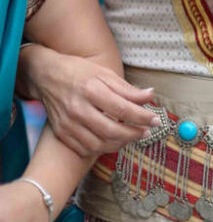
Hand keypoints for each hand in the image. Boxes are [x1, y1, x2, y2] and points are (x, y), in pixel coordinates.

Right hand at [19, 46, 159, 155]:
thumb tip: (150, 96)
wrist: (46, 75)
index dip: (143, 117)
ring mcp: (68, 124)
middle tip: (147, 131)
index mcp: (92, 90)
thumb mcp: (105, 73)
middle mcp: (78, 109)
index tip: (156, 120)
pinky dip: (102, 148)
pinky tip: (112, 141)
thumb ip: (127, 89)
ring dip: (120, 144)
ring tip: (132, 136)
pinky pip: (85, 149)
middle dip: (134, 134)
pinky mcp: (61, 133)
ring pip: (99, 144)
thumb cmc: (79, 72)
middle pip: (112, 131)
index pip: (123, 109)